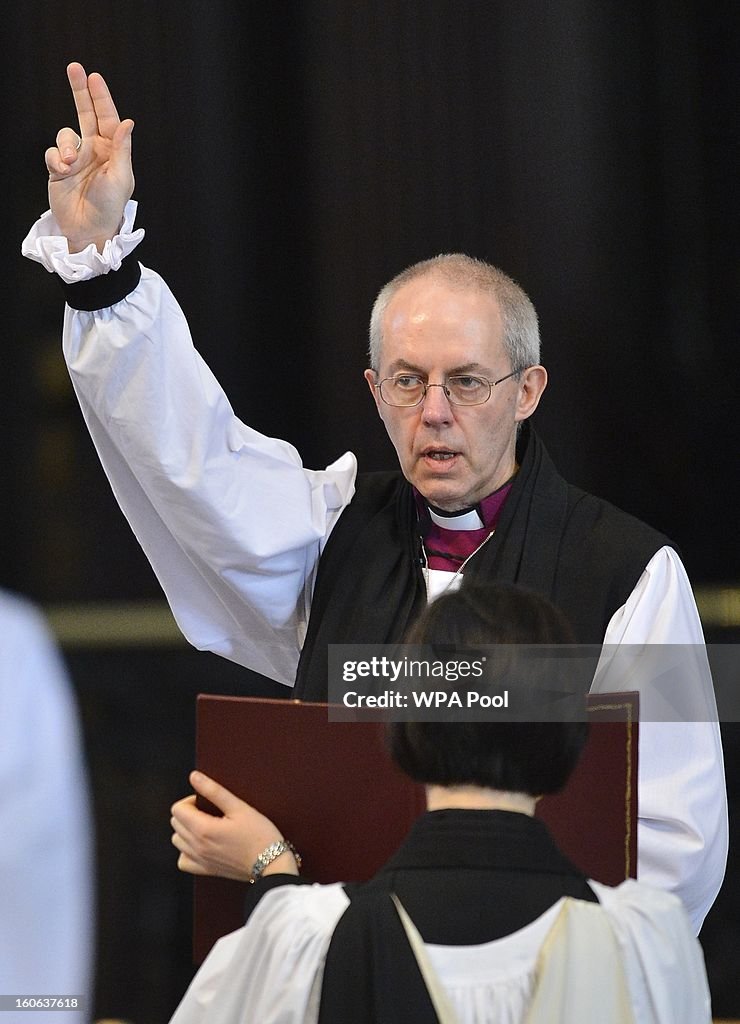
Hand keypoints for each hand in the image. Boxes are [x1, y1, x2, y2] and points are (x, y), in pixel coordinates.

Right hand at [45, 62, 134, 252]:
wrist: (88, 229)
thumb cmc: (110, 207)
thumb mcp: (120, 178)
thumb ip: (121, 149)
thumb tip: (127, 122)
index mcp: (113, 151)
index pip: (108, 118)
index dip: (101, 97)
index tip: (94, 77)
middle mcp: (95, 150)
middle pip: (86, 113)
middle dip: (80, 91)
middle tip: (74, 68)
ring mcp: (76, 158)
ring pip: (65, 133)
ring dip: (66, 144)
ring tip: (70, 163)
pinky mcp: (58, 168)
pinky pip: (52, 152)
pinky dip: (55, 159)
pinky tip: (62, 171)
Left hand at [170, 771, 298, 881]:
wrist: (271, 864)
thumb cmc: (259, 835)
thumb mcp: (239, 807)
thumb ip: (214, 791)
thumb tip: (195, 777)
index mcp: (203, 829)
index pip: (178, 809)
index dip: (191, 800)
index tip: (206, 801)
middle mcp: (197, 846)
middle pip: (175, 823)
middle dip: (188, 812)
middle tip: (210, 811)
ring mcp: (200, 860)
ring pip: (177, 840)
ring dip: (186, 830)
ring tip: (206, 825)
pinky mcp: (205, 870)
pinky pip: (183, 861)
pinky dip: (186, 851)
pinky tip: (200, 844)